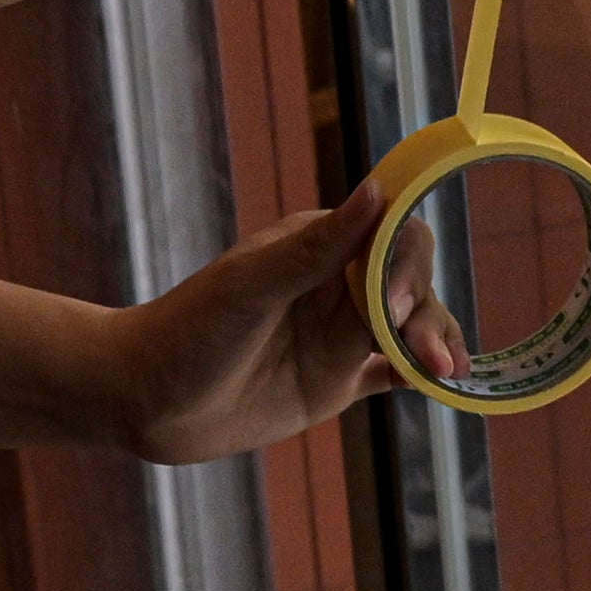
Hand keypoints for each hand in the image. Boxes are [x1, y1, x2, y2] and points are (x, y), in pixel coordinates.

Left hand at [106, 181, 465, 463]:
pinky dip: (419, 376)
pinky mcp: (334, 383)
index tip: (393, 303)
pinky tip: (444, 385)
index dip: (405, 264)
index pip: (390, 238)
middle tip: (427, 357)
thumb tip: (379, 190)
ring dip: (434, 345)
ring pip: (409, 330)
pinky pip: (391, 374)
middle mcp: (334, 288)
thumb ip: (318, 247)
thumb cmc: (186, 332)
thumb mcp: (251, 287)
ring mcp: (337, 337)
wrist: (141, 400)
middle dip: (426, 314)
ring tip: (448, 374)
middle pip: (410, 286)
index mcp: (318, 248)